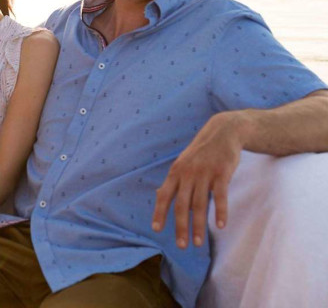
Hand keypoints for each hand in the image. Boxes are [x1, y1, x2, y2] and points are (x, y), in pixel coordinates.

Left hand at [151, 110, 249, 248]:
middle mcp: (187, 174)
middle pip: (182, 205)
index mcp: (176, 172)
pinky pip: (220, 196)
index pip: (164, 196)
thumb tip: (158, 196)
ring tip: (198, 243)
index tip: (156, 229)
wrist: (222, 132)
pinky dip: (220, 211)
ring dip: (198, 226)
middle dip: (180, 227)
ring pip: (200, 204)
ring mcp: (205, 173)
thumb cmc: (201, 152)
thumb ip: (174, 181)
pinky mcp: (222, 173)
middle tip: (181, 246)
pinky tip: (219, 226)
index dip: (159, 213)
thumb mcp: (182, 163)